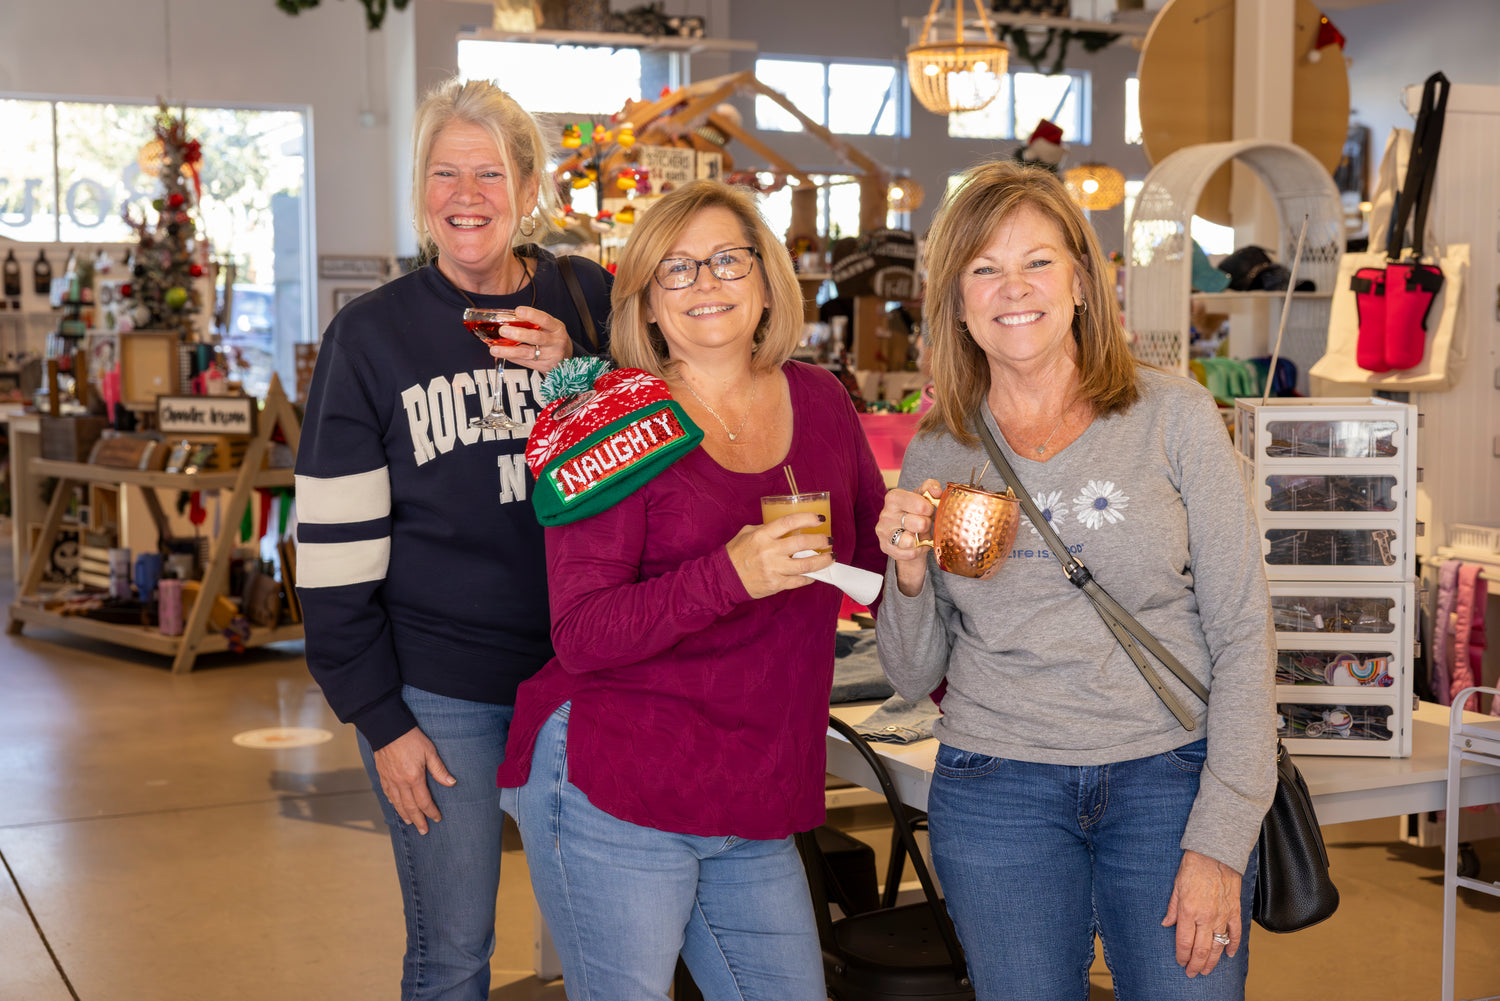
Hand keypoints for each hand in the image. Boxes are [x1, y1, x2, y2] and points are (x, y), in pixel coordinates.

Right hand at [371, 725, 455, 835]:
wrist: (387, 728)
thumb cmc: (410, 738)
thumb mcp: (429, 751)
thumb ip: (439, 769)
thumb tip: (451, 783)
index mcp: (414, 778)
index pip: (424, 801)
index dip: (431, 811)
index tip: (437, 818)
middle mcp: (400, 783)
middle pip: (410, 807)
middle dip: (418, 820)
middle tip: (424, 831)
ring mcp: (389, 780)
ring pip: (397, 803)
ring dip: (404, 814)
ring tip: (411, 822)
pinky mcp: (382, 775)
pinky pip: (387, 793)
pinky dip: (392, 802)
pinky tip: (396, 806)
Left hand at [488, 305, 574, 372]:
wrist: (565, 358)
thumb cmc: (553, 338)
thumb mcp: (548, 327)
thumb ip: (532, 322)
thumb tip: (506, 318)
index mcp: (557, 328)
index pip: (545, 319)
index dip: (531, 315)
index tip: (518, 311)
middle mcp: (555, 342)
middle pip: (536, 338)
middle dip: (518, 334)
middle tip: (503, 331)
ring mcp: (550, 356)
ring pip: (528, 353)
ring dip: (509, 351)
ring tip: (495, 349)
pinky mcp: (544, 366)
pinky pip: (525, 362)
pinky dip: (512, 358)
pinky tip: (503, 354)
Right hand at [726, 513, 833, 599]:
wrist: (724, 578)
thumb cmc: (735, 554)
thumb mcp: (747, 533)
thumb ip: (766, 528)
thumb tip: (787, 527)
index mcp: (763, 535)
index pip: (789, 522)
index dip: (807, 519)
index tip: (820, 518)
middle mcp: (769, 551)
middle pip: (802, 544)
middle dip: (820, 540)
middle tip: (828, 540)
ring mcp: (774, 569)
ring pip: (805, 565)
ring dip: (822, 561)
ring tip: (830, 557)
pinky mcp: (776, 584)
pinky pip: (798, 581)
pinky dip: (809, 577)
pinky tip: (815, 574)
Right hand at [879, 480, 940, 595]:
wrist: (906, 533)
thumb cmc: (915, 513)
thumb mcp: (923, 496)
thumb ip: (931, 487)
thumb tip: (937, 492)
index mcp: (894, 497)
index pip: (921, 506)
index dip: (930, 510)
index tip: (928, 510)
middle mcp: (885, 514)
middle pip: (920, 524)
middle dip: (926, 525)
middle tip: (923, 523)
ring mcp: (884, 532)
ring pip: (910, 541)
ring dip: (920, 539)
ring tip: (918, 535)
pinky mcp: (885, 547)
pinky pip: (909, 553)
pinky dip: (917, 551)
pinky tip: (915, 544)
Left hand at [1161, 849, 1242, 977]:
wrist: (1215, 853)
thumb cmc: (1193, 867)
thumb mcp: (1176, 886)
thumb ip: (1172, 908)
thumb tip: (1166, 924)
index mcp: (1188, 911)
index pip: (1184, 942)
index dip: (1182, 955)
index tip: (1180, 962)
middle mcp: (1205, 917)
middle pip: (1201, 949)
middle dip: (1195, 964)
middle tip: (1192, 973)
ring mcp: (1222, 915)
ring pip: (1218, 946)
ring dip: (1212, 961)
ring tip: (1206, 970)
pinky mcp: (1234, 911)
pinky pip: (1235, 933)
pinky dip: (1233, 946)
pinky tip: (1229, 955)